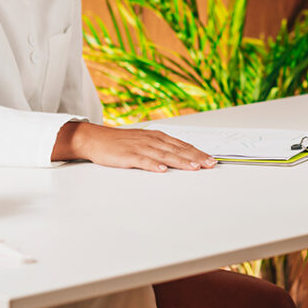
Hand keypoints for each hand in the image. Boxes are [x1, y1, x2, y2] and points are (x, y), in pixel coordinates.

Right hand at [53, 122, 216, 171]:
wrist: (96, 138)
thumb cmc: (122, 142)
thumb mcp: (145, 141)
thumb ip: (162, 148)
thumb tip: (182, 155)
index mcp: (158, 137)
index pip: (182, 145)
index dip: (198, 152)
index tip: (211, 159)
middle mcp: (152, 140)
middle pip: (178, 150)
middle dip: (196, 157)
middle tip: (210, 164)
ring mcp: (140, 147)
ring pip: (164, 155)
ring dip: (180, 161)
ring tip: (194, 167)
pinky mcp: (128, 155)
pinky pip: (143, 160)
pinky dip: (153, 165)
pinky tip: (162, 170)